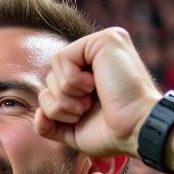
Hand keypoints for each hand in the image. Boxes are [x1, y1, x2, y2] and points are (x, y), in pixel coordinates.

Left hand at [36, 27, 160, 158]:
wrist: (135, 130)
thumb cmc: (111, 133)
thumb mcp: (73, 132)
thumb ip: (50, 124)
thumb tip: (37, 114)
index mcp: (92, 73)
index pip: (53, 86)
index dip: (57, 108)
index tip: (83, 115)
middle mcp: (97, 55)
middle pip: (50, 77)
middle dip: (60, 103)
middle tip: (86, 108)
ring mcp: (102, 45)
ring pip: (53, 69)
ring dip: (65, 95)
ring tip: (90, 100)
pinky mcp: (104, 40)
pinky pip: (61, 58)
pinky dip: (70, 81)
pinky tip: (93, 85)